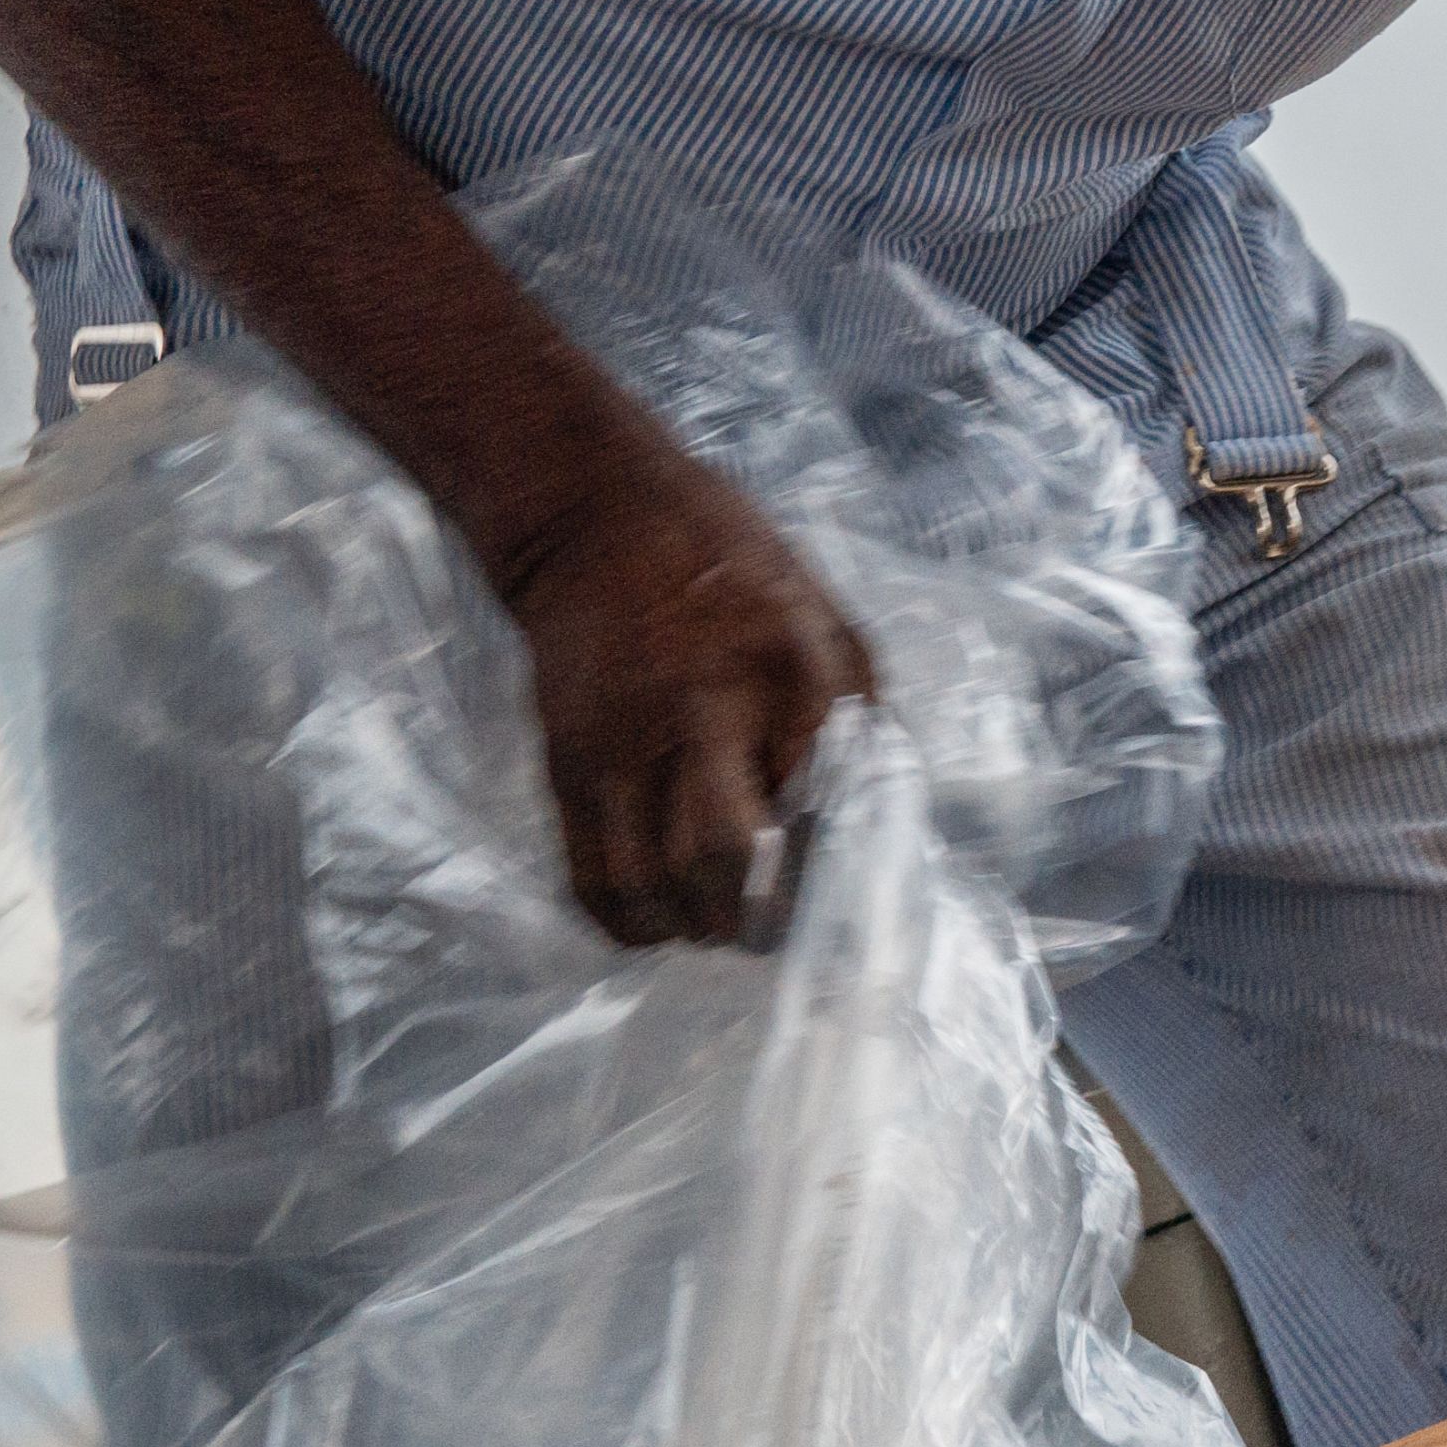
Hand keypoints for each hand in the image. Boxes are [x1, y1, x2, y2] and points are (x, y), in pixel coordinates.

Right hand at [494, 439, 879, 946]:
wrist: (595, 518)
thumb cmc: (732, 565)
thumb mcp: (826, 616)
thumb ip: (857, 711)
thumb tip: (878, 811)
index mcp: (791, 670)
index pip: (824, 803)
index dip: (832, 866)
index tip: (838, 894)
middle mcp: (704, 709)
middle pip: (723, 856)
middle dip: (753, 918)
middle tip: (771, 927)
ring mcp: (625, 740)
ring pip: (649, 881)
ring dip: (690, 927)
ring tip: (716, 923)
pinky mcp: (567, 762)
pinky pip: (589, 877)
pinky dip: (626, 921)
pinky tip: (657, 917)